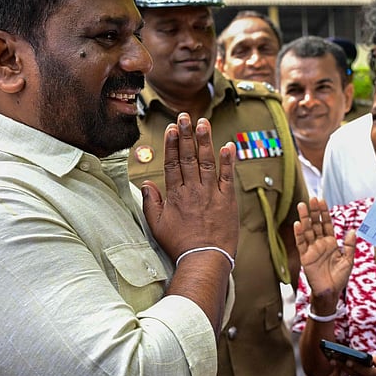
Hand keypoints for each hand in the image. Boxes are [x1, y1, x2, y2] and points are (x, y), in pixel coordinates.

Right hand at [141, 113, 237, 261]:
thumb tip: (146, 184)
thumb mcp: (157, 226)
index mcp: (176, 195)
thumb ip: (151, 203)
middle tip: (184, 116)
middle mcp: (193, 190)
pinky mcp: (228, 201)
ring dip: (205, 141)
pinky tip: (228, 146)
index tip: (171, 128)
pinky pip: (228, 177)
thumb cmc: (180, 245)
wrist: (204, 260)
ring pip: (207, 162)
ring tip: (203, 122)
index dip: (171, 144)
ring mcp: (211, 194)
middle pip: (188, 157)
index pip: (172, 163)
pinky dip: (229, 161)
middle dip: (186, 135)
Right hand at [293, 198, 355, 302]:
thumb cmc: (339, 278)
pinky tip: (298, 224)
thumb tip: (352, 230)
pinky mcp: (305, 257)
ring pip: (307, 231)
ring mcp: (312, 249)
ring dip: (304, 218)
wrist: (330, 292)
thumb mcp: (348, 260)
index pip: (326, 223)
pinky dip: (299, 234)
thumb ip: (349, 245)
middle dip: (313, 212)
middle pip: (315, 224)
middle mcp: (320, 243)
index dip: (324, 212)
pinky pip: (301, 243)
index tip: (321, 201)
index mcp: (331, 242)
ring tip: (302, 206)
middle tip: (311, 199)